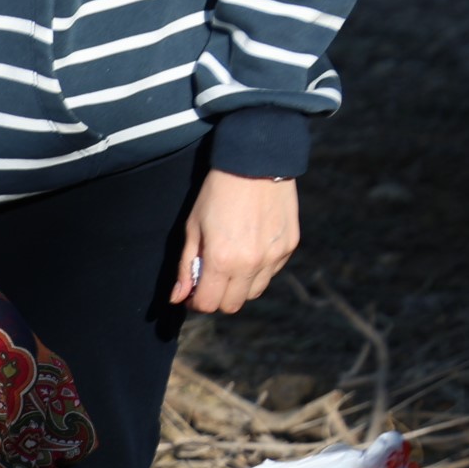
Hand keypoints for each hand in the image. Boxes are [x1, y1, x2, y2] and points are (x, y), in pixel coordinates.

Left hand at [171, 171, 299, 315]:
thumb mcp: (193, 229)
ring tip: (230, 265)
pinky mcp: (290, 246)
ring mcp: (274, 256)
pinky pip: (271, 273)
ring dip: (239, 287)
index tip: (192, 293)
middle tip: (209, 281)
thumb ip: (186, 267)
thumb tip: (178, 297)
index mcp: (222, 261)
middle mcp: (251, 264)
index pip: (209, 304)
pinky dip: (258, 270)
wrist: (257, 163)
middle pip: (232, 305)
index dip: (196, 302)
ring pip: (254, 292)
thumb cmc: (217, 194)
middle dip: (217, 298)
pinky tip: (249, 250)